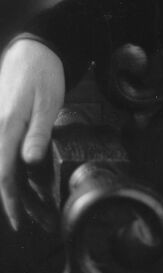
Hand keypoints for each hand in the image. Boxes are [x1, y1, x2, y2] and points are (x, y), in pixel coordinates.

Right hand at [0, 39, 64, 229]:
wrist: (32, 49)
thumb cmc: (42, 73)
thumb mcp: (48, 100)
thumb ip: (39, 132)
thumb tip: (29, 163)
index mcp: (6, 127)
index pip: (3, 174)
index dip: (10, 201)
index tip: (19, 222)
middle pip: (3, 175)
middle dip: (18, 202)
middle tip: (38, 222)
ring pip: (5, 167)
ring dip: (19, 190)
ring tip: (39, 210)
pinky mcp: (5, 128)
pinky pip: (7, 155)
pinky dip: (18, 173)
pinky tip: (32, 184)